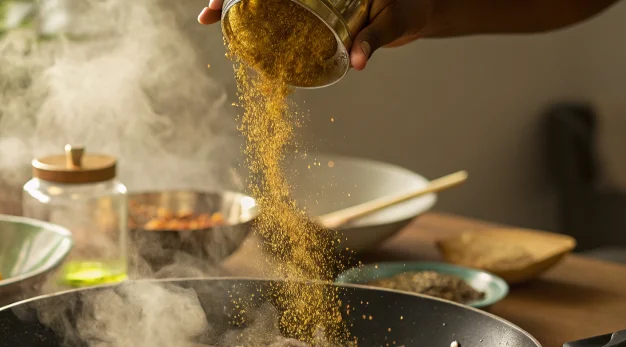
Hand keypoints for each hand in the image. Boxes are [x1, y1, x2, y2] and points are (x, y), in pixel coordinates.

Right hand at [196, 0, 434, 69]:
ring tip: (210, 17)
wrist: (418, 8)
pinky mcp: (312, 7)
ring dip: (234, 4)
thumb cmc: (408, 8)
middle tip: (207, 14)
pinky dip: (254, 18)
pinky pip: (276, 11)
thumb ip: (374, 38)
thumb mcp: (392, 20)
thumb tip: (357, 62)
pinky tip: (232, 28)